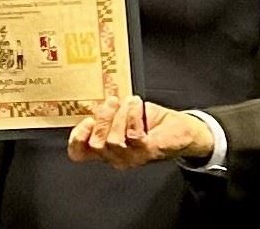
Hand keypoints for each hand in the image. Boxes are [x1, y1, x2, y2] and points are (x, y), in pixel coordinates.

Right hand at [66, 95, 213, 169]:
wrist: (184, 130)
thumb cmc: (153, 123)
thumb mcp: (125, 115)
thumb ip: (108, 114)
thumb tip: (96, 102)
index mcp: (107, 148)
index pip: (80, 153)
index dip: (76, 139)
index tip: (85, 121)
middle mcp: (117, 157)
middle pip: (95, 145)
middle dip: (102, 118)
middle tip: (112, 102)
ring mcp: (132, 158)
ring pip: (113, 140)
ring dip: (120, 115)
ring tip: (129, 102)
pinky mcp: (148, 152)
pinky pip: (133, 135)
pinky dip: (133, 115)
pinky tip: (137, 105)